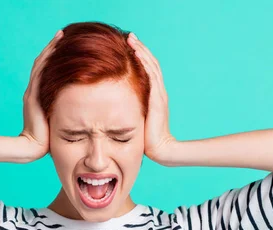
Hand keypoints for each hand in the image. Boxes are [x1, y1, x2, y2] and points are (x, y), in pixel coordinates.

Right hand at [19, 29, 63, 160]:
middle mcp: (34, 90)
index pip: (47, 71)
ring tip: (61, 35)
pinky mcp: (33, 95)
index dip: (55, 57)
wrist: (33, 148)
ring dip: (51, 49)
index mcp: (39, 96)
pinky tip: (56, 49)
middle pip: (43, 62)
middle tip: (64, 33)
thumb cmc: (48, 140)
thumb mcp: (59, 121)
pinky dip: (48, 59)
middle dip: (54, 47)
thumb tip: (82, 107)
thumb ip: (65, 111)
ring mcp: (32, 92)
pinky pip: (40, 72)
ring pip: (42, 64)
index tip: (67, 44)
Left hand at [127, 32, 176, 163]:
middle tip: (129, 36)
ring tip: (131, 39)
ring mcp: (159, 94)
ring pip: (151, 66)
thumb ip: (129, 110)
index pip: (148, 70)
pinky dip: (144, 62)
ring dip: (141, 51)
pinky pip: (151, 75)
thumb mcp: (136, 119)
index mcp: (154, 96)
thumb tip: (113, 105)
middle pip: (150, 63)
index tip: (128, 46)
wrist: (160, 149)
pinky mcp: (158, 99)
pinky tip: (136, 53)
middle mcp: (159, 92)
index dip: (139, 57)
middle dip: (139, 49)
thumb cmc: (146, 139)